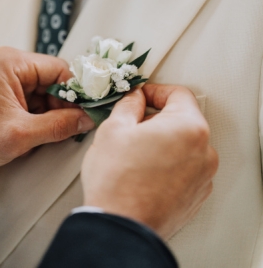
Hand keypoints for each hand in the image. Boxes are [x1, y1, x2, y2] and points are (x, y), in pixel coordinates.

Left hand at [0, 47, 93, 185]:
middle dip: (63, 104)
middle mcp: (11, 64)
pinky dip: (41, 114)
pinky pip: (35, 97)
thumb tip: (86, 119)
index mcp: (11, 62)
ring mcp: (9, 77)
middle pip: (54, 79)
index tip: (87, 110)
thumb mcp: (22, 134)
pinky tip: (38, 130)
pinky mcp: (7, 90)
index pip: (59, 69)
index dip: (75, 91)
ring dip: (52, 111)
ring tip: (48, 132)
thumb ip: (59, 125)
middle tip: (71, 125)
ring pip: (46, 90)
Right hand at [81, 84, 217, 239]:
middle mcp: (204, 151)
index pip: (178, 93)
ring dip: (163, 142)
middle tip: (133, 125)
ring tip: (136, 152)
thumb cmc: (118, 182)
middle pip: (183, 119)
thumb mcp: (114, 128)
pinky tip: (144, 170)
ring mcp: (203, 176)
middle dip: (158, 118)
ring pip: (184, 144)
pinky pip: (185, 168)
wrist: (121, 227)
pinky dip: (169, 164)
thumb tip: (135, 98)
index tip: (141, 96)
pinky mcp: (196, 195)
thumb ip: (129, 104)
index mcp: (188, 127)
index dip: (155, 91)